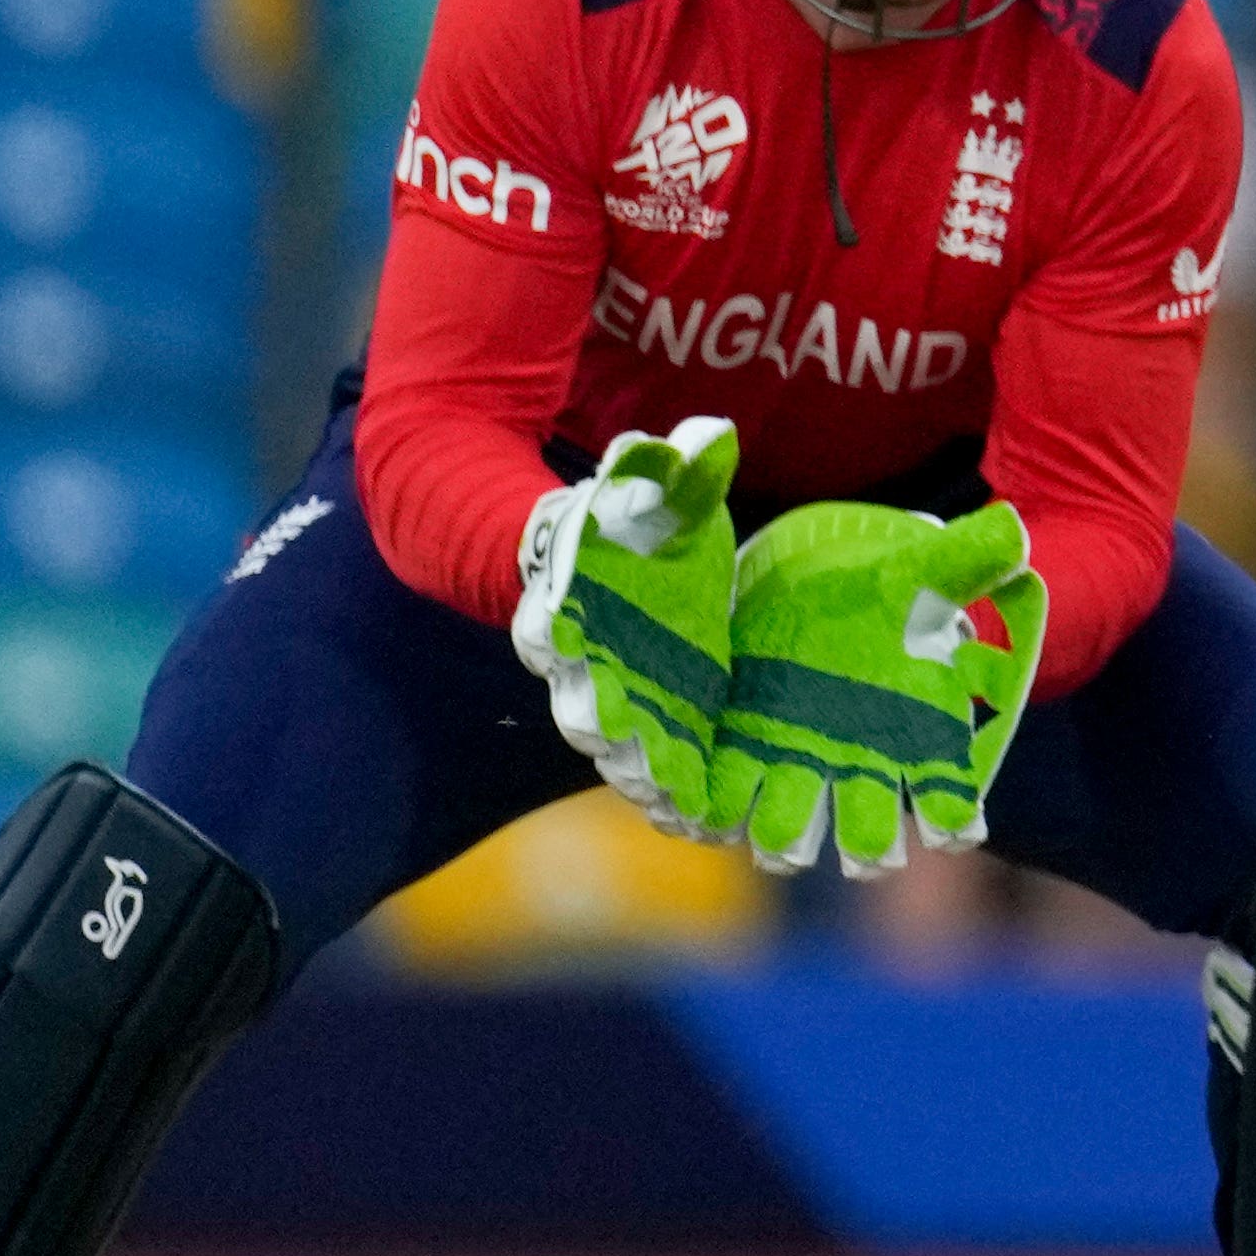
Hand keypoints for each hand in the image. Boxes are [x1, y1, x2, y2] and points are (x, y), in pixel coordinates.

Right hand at [511, 418, 741, 833]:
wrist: (613, 560)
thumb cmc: (634, 523)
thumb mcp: (657, 490)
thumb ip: (672, 468)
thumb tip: (707, 432)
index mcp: (568, 600)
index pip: (548, 625)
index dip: (551, 638)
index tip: (556, 650)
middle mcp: (580, 660)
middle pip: (579, 704)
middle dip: (605, 731)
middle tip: (634, 762)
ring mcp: (615, 698)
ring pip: (616, 748)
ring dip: (643, 777)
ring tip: (676, 807)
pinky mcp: (656, 721)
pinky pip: (658, 766)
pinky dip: (675, 794)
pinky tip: (703, 823)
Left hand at [713, 500, 1051, 873]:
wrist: (825, 587)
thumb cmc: (889, 592)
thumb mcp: (926, 572)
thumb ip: (967, 560)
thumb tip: (1013, 532)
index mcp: (919, 740)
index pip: (951, 803)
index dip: (953, 822)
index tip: (953, 831)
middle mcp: (862, 768)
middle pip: (871, 836)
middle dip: (866, 848)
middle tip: (863, 851)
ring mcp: (800, 766)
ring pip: (793, 830)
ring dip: (783, 840)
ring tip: (771, 837)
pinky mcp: (742, 749)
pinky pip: (728, 797)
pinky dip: (716, 813)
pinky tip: (706, 813)